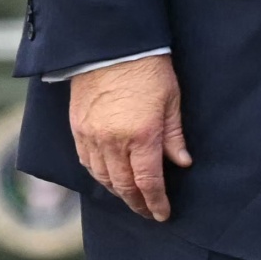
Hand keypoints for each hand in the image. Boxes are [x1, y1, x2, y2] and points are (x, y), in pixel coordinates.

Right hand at [69, 53, 190, 220]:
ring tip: (131, 196)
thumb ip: (174, 135)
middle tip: (147, 211)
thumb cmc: (148, 68)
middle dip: (137, 203)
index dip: (155, 202)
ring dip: (118, 191)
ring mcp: (92, 137)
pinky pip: (86, 162)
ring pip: (103, 178)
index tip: (162, 214)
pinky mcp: (78, 129)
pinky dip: (98, 175)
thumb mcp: (171, 99)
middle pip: (124, 186)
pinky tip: (108, 176)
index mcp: (142, 135)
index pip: (148, 182)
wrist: (111, 45)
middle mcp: (114, 142)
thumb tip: (182, 163)